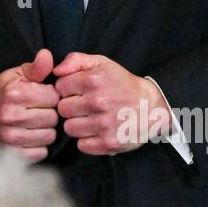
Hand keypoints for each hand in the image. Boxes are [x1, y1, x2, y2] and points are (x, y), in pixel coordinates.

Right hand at [0, 48, 59, 162]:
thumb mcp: (17, 74)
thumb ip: (36, 67)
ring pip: (49, 136)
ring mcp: (10, 136)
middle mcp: (11, 116)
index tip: (42, 96)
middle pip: (53, 118)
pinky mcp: (12, 153)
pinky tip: (31, 135)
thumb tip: (46, 55)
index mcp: (14, 93)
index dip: (51, 95)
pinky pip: (41, 152)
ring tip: (36, 122)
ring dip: (46, 130)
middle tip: (38, 110)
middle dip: (50, 113)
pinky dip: (40, 145)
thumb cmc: (4, 93)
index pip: (53, 97)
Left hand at [53, 53, 169, 155]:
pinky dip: (87, 140)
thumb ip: (75, 60)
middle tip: (85, 106)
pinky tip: (97, 131)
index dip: (67, 89)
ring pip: (69, 128)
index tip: (78, 91)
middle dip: (71, 107)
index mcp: (94, 80)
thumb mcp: (101, 63)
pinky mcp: (109, 143)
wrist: (151, 106)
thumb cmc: (121, 83)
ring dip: (77, 124)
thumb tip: (56, 71)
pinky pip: (81, 145)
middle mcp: (98, 102)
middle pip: (62, 109)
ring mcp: (104, 124)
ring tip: (90, 118)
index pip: (60, 88)